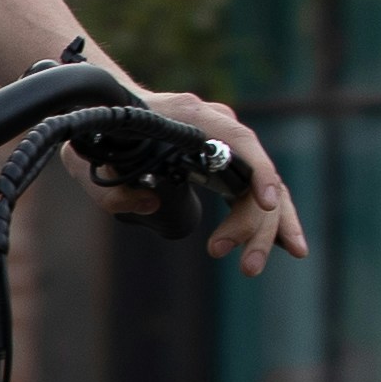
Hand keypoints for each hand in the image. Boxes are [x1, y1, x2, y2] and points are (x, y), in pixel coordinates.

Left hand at [89, 83, 303, 273]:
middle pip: (257, 174)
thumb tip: (150, 203)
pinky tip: (289, 248)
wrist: (110, 114)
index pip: (240, 141)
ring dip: (269, 230)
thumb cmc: (104, 138)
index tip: (267, 203)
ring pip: (266, 187)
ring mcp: (228, 144)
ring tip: (252, 267)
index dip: (259, 172)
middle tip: (245, 265)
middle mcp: (220, 126)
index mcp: (195, 117)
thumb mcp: (92, 164)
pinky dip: (271, 220)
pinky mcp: (229, 163)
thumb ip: (114, 189)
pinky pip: (256, 192)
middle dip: (257, 224)